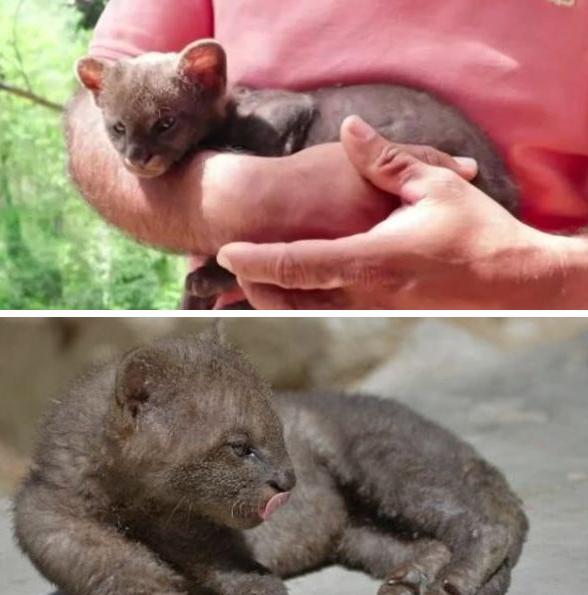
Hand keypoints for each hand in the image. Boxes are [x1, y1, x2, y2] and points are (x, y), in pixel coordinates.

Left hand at [216, 116, 587, 308]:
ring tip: (247, 276)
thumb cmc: (476, 231)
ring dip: (271, 296)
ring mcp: (371, 313)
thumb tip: (351, 127)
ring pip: (303, 314)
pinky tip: (284, 293)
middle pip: (287, 297)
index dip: (255, 260)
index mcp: (368, 261)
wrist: (516, 282)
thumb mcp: (433, 186)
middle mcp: (363, 296)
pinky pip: (325, 317)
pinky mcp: (381, 320)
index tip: (225, 250)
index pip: (295, 264)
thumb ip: (385, 159)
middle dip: (251, 283)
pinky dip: (298, 306)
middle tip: (226, 261)